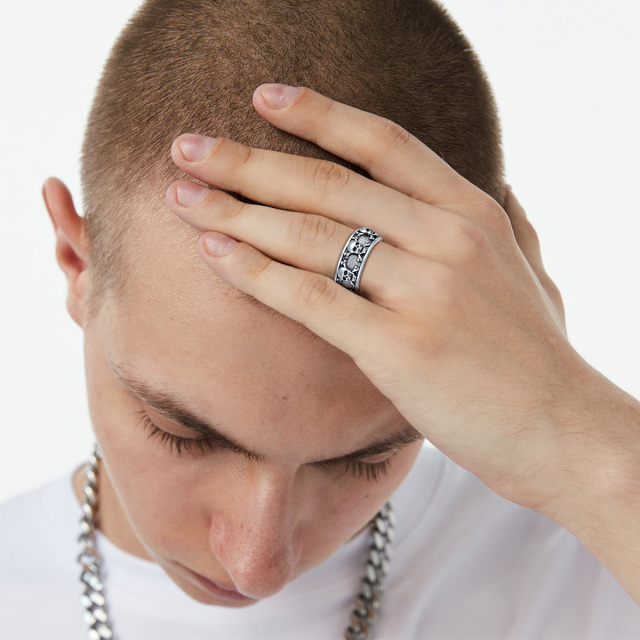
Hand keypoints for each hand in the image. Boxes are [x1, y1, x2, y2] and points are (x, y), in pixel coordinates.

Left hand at [166, 85, 591, 514]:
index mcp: (472, 212)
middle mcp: (447, 238)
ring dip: (235, 212)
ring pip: (310, 235)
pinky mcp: (400, 346)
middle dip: (247, 161)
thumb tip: (504, 190)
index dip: (318, 114)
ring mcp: (424, 290)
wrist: (564, 431)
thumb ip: (511, 227)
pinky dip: (256, 273)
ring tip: (181, 196)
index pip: (383, 142)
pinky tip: (214, 253)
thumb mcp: (532, 274)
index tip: (262, 97)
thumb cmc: (536, 358)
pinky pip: (311, 298)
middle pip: (327, 183)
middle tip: (187, 146)